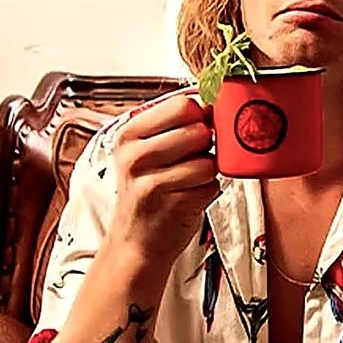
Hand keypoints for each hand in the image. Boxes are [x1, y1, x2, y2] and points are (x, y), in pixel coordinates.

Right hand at [107, 92, 220, 267]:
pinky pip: (212, 185)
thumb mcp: (146, 151)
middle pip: (199, 130)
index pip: (183, 105)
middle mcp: (135, 156)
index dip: (200, 115)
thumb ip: (174, 125)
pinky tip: (188, 197)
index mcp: (129, 134)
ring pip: (208, 160)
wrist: (136, 240)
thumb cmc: (148, 192)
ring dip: (208, 171)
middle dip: (205, 144)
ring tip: (188, 180)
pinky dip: (208, 191)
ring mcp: (152, 182)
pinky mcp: (173, 205)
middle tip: (191, 159)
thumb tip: (213, 102)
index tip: (198, 127)